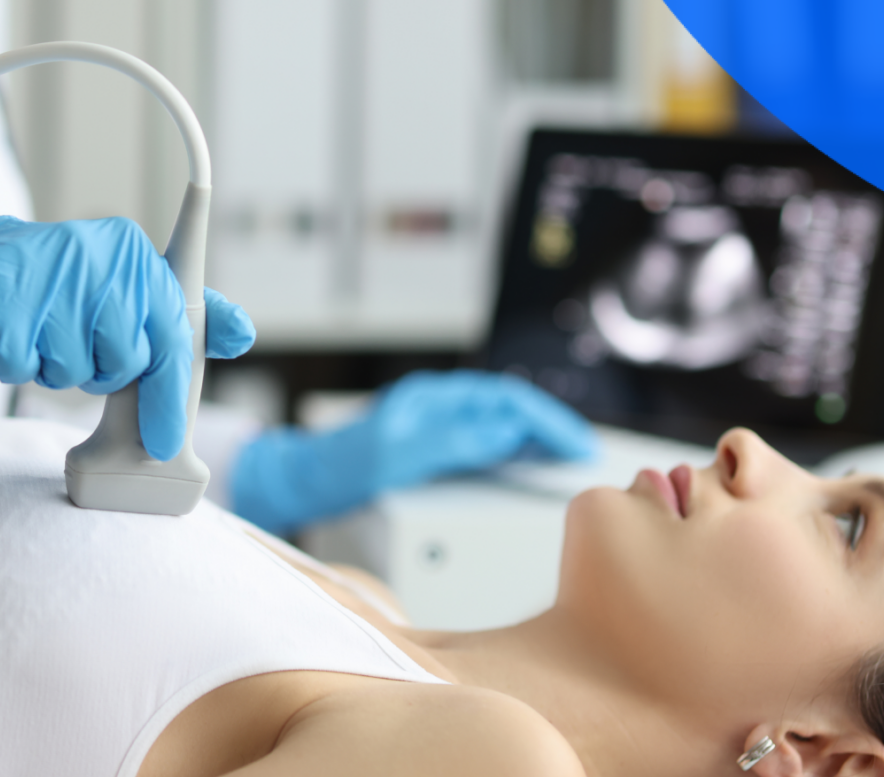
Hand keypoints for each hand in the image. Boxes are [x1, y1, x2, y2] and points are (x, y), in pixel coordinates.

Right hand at [0, 216, 254, 460]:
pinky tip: (12, 337)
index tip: (167, 440)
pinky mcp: (2, 303)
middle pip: (124, 363)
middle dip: (103, 374)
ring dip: (58, 370)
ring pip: (75, 372)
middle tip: (80, 349)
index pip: (171, 333)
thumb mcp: (124, 292)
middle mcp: (99, 256)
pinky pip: (24, 371)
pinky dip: (16, 368)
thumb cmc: (60, 292)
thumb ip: (182, 314)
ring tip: (43, 333)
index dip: (169, 395)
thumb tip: (242, 333)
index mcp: (135, 254)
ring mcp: (49, 277)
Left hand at [230, 370, 596, 533]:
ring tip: (569, 459)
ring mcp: (433, 428)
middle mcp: (436, 408)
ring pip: (498, 426)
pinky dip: (513, 453)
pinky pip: (483, 446)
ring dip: (535, 439)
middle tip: (585, 454)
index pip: (504, 398)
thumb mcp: (396, 456)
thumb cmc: (337, 467)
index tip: (574, 444)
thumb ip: (452, 441)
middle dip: (550, 427)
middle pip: (508, 408)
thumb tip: (506, 430)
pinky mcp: (429, 452)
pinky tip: (529, 467)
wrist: (298, 485)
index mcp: (432, 398)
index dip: (545, 419)